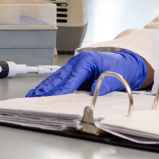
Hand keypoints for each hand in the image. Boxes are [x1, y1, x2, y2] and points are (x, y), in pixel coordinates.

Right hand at [26, 51, 147, 97]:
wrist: (127, 63)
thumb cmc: (121, 67)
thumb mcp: (117, 75)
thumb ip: (105, 84)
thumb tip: (93, 92)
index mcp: (88, 60)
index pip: (72, 78)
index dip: (62, 89)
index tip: (52, 98)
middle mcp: (78, 62)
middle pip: (59, 77)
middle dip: (46, 88)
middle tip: (34, 97)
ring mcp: (75, 66)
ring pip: (57, 78)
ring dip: (44, 87)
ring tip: (32, 95)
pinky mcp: (74, 72)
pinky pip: (60, 80)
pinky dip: (50, 86)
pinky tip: (41, 92)